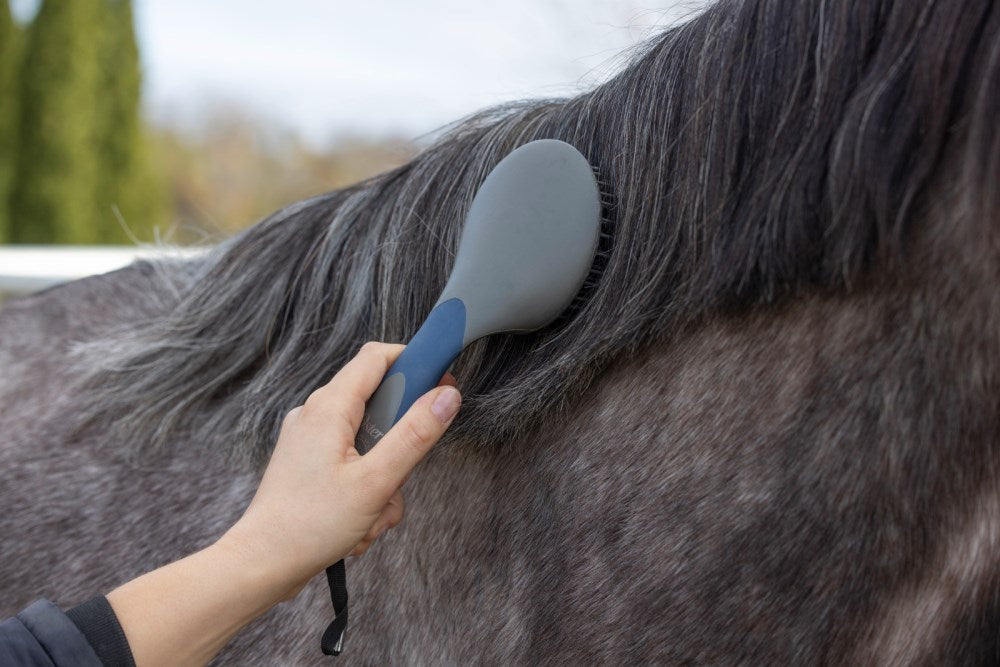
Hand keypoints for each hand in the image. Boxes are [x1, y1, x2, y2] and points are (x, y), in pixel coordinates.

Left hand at [222, 342, 461, 598]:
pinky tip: (360, 522)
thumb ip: (415, 435)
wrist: (262, 564)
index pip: (377, 356)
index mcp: (329, 407)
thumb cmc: (311, 525)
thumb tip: (447, 396)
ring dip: (384, 477)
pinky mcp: (309, 462)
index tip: (442, 382)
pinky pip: (353, 462)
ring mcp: (310, 439)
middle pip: (378, 403)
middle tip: (401, 474)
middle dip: (400, 442)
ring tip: (373, 512)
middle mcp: (315, 414)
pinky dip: (366, 489)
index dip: (414, 361)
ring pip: (369, 441)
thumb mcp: (376, 482)